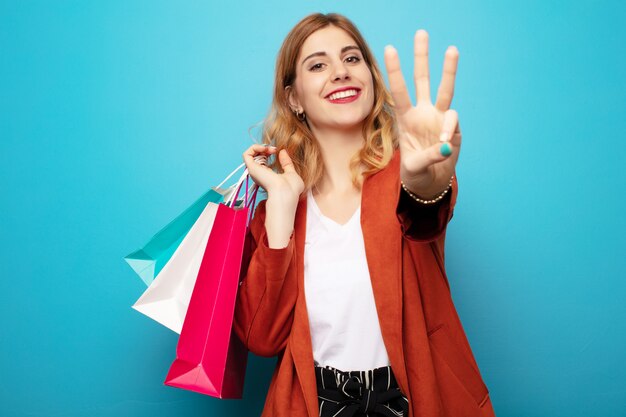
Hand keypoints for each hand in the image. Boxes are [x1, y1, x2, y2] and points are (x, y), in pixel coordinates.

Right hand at [242, 144, 304, 204]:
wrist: (286, 192)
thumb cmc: (291, 188)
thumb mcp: (291, 172)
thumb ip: (286, 162)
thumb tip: (282, 151)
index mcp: (267, 177)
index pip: (263, 162)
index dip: (268, 153)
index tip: (278, 151)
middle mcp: (259, 174)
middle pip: (256, 158)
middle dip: (264, 149)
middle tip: (274, 149)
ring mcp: (255, 171)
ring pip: (250, 155)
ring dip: (260, 147)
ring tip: (270, 149)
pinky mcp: (251, 168)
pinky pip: (246, 154)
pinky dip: (255, 148)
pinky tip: (265, 149)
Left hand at [384, 30, 460, 198]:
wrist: (430, 183)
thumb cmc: (415, 174)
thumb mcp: (414, 168)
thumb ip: (428, 157)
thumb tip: (445, 145)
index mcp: (405, 119)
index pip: (399, 90)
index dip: (394, 70)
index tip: (389, 48)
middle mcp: (422, 113)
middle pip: (422, 80)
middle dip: (421, 57)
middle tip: (421, 33)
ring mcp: (438, 118)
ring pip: (444, 88)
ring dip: (449, 69)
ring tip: (452, 48)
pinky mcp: (453, 128)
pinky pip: (453, 120)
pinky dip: (449, 129)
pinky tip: (444, 144)